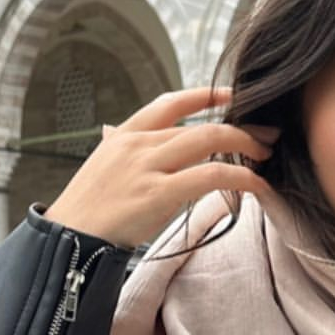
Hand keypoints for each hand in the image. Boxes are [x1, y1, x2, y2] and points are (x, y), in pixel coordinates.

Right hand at [43, 86, 277, 249]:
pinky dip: (240, 178)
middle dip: (240, 128)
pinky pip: (210, 177)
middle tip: (266, 134)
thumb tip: (126, 135)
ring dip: (246, 146)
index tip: (232, 95)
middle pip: (200, 125)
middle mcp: (137, 145)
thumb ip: (122, 149)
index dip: (204, 95)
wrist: (68, 240)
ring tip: (266, 156)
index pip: (169, 103)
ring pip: (210, 142)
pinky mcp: (158, 194)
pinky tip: (255, 185)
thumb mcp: (101, 167)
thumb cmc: (86, 210)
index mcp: (123, 135)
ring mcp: (147, 168)